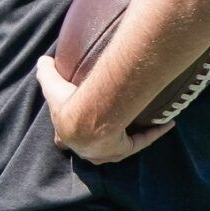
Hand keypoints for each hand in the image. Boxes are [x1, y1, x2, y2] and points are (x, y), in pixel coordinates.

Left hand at [34, 56, 172, 164]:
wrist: (87, 119)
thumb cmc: (68, 104)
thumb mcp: (52, 84)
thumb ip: (45, 72)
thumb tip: (42, 59)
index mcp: (68, 135)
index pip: (64, 139)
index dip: (69, 131)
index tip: (76, 121)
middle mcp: (87, 148)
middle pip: (94, 147)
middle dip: (102, 138)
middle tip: (113, 121)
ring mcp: (107, 152)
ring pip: (120, 144)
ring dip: (130, 135)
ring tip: (139, 120)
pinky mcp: (125, 149)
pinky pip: (142, 142)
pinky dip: (154, 132)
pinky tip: (167, 122)